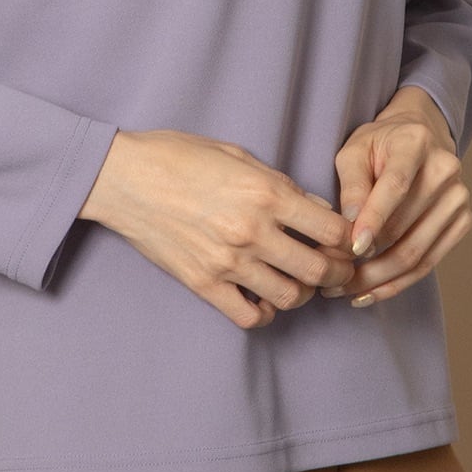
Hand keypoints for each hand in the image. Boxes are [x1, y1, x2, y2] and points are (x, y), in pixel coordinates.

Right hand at [79, 129, 359, 328]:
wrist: (123, 177)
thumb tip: (318, 212)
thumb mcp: (238, 155)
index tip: (346, 241)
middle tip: (334, 270)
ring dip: (301, 293)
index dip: (348, 239)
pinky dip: (264, 312)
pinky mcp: (203, 283)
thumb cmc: (178, 156)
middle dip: (336, 273)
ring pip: (289, 297)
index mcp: (266, 193)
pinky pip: (249, 315)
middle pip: (319, 270)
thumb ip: (282, 184)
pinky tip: (262, 296)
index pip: (332, 230)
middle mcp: (252, 231)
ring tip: (296, 281)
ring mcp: (227, 262)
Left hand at [321, 87, 471, 305]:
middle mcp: (445, 170)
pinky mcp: (463, 221)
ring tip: (345, 291)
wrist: (417, 137)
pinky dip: (398, 282)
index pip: (396, 187)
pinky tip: (370, 291)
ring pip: (416, 254)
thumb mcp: (354, 151)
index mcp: (415, 143)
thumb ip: (352, 185)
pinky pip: (428, 262)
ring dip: (378, 280)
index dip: (374, 220)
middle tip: (332, 277)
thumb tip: (350, 225)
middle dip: (365, 261)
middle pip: (404, 229)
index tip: (352, 249)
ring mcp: (458, 198)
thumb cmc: (378, 146)